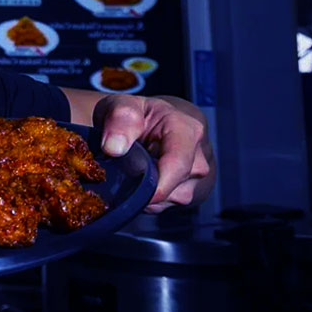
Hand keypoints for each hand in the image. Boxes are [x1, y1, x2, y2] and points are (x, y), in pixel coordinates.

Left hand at [93, 93, 214, 211]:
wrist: (153, 125)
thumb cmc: (138, 116)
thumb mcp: (123, 106)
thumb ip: (120, 118)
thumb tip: (114, 148)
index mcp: (186, 130)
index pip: (178, 163)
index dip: (157, 182)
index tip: (134, 189)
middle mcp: (197, 157)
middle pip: (173, 187)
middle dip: (143, 186)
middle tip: (121, 169)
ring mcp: (195, 179)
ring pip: (167, 200)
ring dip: (144, 192)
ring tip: (132, 170)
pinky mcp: (186, 194)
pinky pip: (162, 205)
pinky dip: (145, 198)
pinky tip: (139, 180)